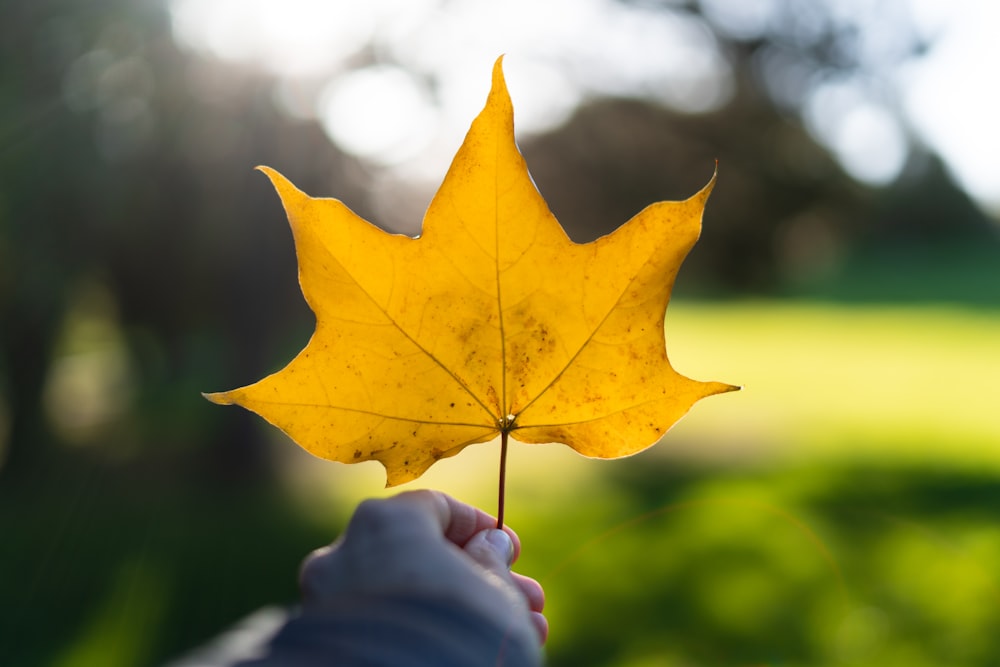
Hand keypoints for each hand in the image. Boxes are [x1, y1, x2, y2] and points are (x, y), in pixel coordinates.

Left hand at [299, 490, 547, 646]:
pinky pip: (382, 622)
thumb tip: (490, 546)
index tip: (511, 551)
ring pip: (405, 594)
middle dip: (478, 579)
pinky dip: (421, 625)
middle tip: (525, 602)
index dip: (480, 529)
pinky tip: (469, 646)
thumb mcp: (495, 591)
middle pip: (422, 556)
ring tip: (512, 632)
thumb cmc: (459, 629)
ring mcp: (327, 600)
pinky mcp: (323, 638)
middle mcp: (345, 553)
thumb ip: (493, 561)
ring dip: (457, 607)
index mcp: (384, 521)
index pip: (435, 508)